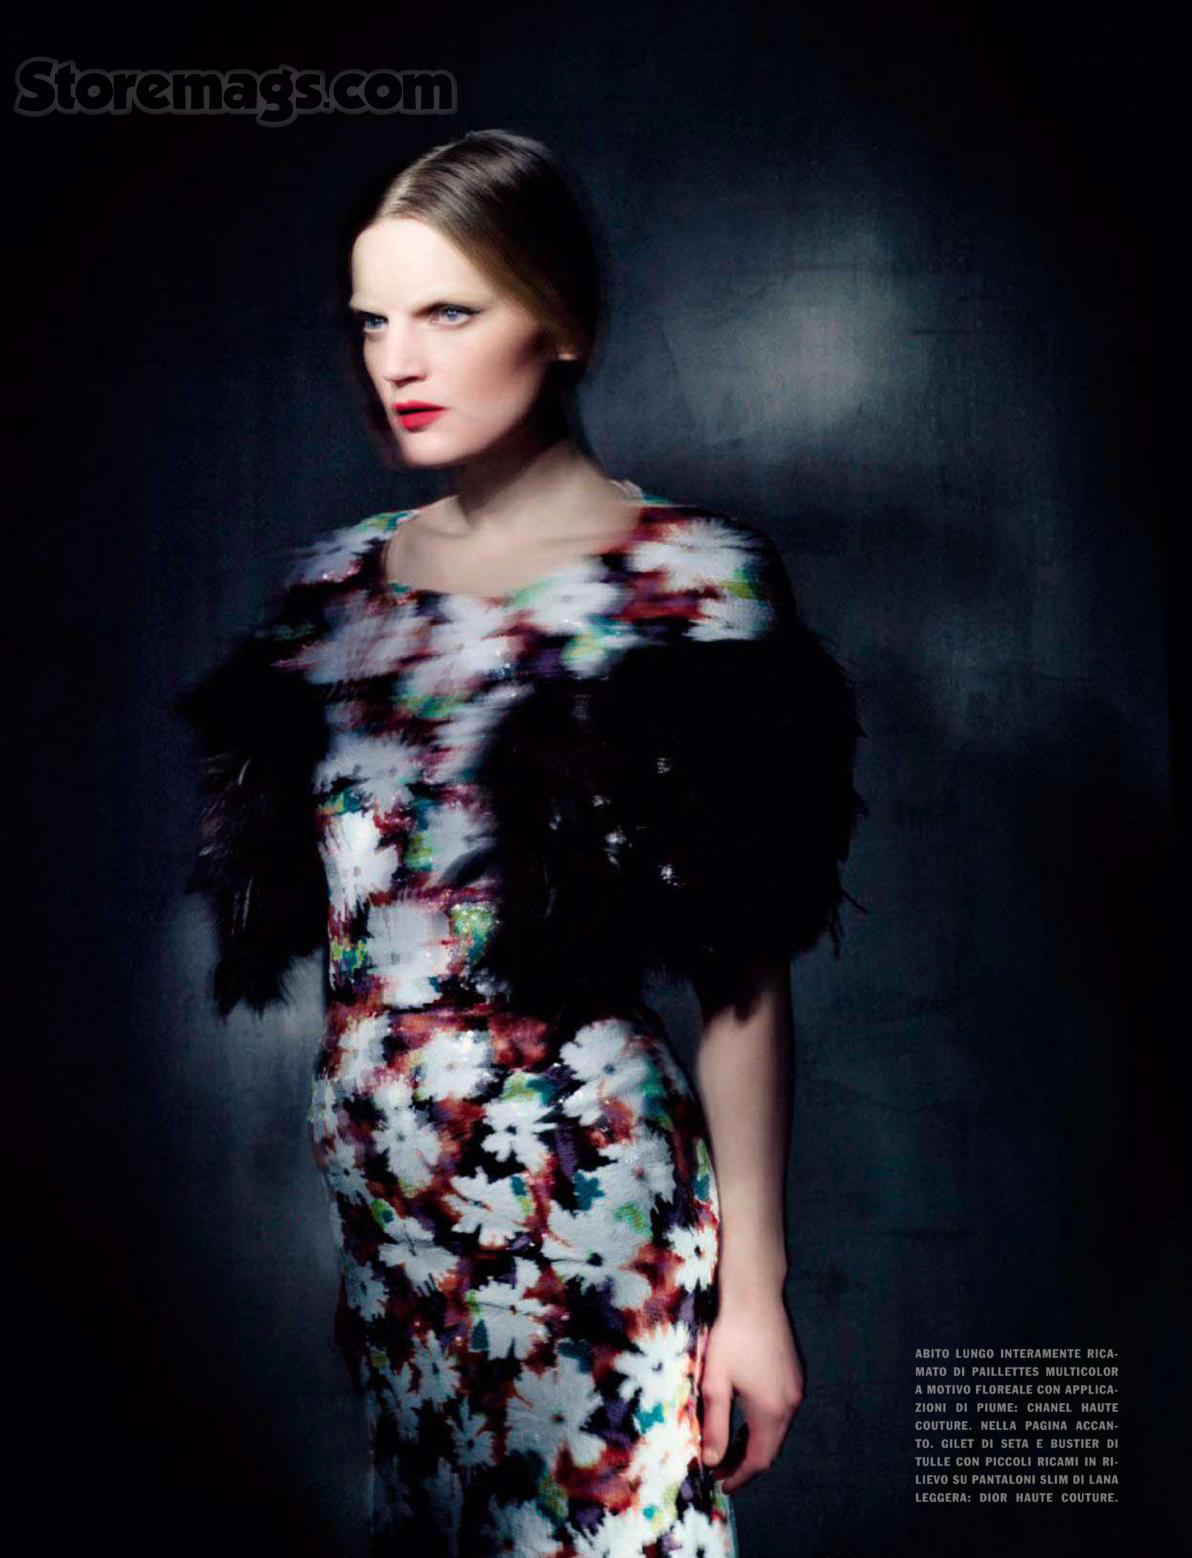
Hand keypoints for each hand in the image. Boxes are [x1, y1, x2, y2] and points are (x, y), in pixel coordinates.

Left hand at [698, 1289, 803, 1493]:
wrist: (755, 1293)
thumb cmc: (731, 1335)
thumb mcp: (715, 1382)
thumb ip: (715, 1425)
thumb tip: (712, 1461)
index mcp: (772, 1410)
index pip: (759, 1459)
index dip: (740, 1476)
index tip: (721, 1485)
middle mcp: (792, 1403)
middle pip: (771, 1447)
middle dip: (746, 1462)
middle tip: (720, 1469)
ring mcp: (797, 1386)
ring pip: (778, 1428)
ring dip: (755, 1441)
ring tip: (729, 1446)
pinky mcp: (796, 1372)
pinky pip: (782, 1409)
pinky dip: (764, 1422)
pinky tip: (745, 1416)